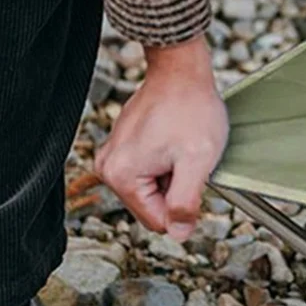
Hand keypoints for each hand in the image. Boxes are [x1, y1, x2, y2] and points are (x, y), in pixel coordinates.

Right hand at [95, 35, 227, 239]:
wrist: (181, 70)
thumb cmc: (190, 108)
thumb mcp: (197, 161)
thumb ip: (186, 203)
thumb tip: (178, 234)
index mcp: (121, 175)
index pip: (157, 220)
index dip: (184, 206)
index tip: (193, 176)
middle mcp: (108, 167)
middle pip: (152, 204)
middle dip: (176, 186)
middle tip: (187, 157)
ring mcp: (114, 154)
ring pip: (153, 187)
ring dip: (173, 173)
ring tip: (181, 146)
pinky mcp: (123, 145)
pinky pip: (149, 168)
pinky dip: (167, 160)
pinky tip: (175, 139)